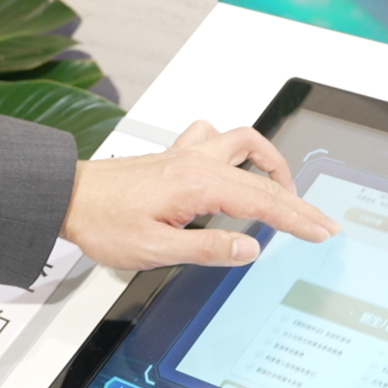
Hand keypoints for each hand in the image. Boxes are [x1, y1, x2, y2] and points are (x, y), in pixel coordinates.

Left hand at [60, 120, 339, 269]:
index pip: (263, 202)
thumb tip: (249, 249)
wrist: (66, 197)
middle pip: (262, 177)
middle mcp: (197, 162)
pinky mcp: (175, 155)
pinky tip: (235, 164)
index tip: (321, 230)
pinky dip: (234, 148)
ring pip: (245, 143)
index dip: (297, 219)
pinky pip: (214, 137)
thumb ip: (208, 248)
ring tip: (285, 188)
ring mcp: (188, 154)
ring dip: (271, 163)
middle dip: (296, 200)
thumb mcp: (156, 250)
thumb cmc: (102, 221)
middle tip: (319, 221)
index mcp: (198, 184)